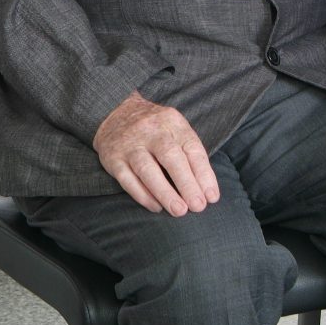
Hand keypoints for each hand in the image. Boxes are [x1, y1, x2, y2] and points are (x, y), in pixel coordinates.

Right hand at [93, 90, 219, 215]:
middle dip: (186, 183)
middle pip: (170, 157)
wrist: (115, 113)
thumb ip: (188, 152)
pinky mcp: (113, 159)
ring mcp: (130, 144)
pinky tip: (156, 207)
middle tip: (198, 206)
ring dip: (165, 192)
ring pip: (147, 170)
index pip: (191, 147)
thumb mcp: (174, 128)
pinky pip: (128, 180)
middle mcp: (150, 130)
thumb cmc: (155, 128)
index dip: (203, 173)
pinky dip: (143, 196)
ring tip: (180, 211)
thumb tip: (206, 188)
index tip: (212, 196)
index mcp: (172, 121)